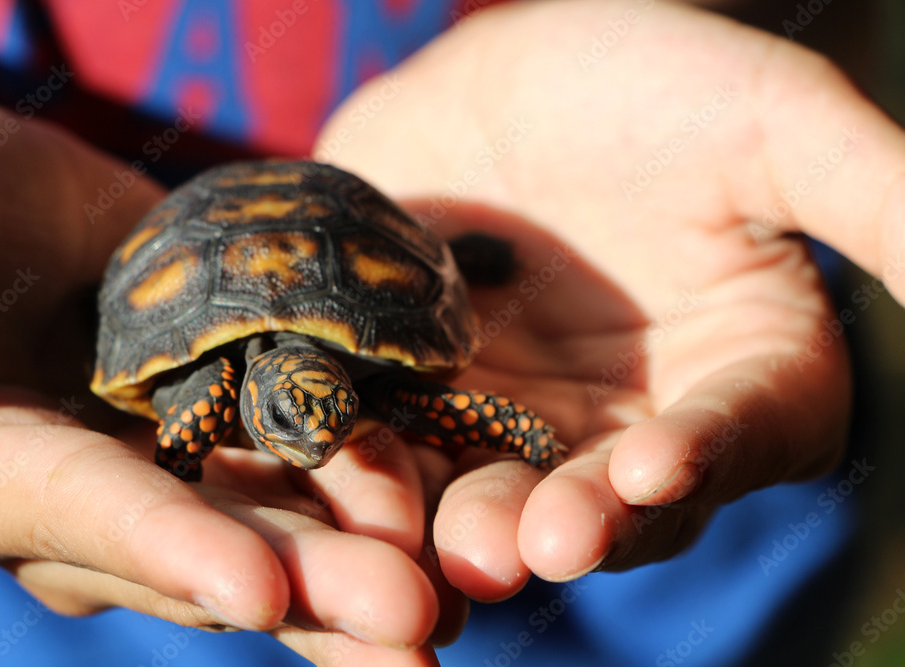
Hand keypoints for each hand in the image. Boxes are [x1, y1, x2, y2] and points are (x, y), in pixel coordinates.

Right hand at [0, 96, 449, 663]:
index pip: (84, 514)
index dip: (166, 553)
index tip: (254, 591)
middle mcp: (100, 482)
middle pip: (213, 538)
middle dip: (315, 585)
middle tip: (416, 627)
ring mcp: (176, 434)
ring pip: (284, 491)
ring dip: (370, 539)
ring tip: (462, 587)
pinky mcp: (236, 378)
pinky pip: (312, 409)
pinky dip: (378, 440)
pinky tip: (454, 469)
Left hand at [315, 0, 899, 600]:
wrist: (503, 75)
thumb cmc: (652, 82)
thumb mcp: (772, 121)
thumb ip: (875, 198)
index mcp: (735, 375)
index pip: (734, 434)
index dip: (705, 452)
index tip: (666, 459)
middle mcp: (632, 424)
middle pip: (611, 496)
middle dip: (576, 520)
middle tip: (539, 541)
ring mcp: (520, 422)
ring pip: (500, 495)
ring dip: (476, 525)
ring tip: (454, 543)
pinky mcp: (426, 403)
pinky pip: (404, 453)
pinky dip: (386, 479)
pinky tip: (359, 489)